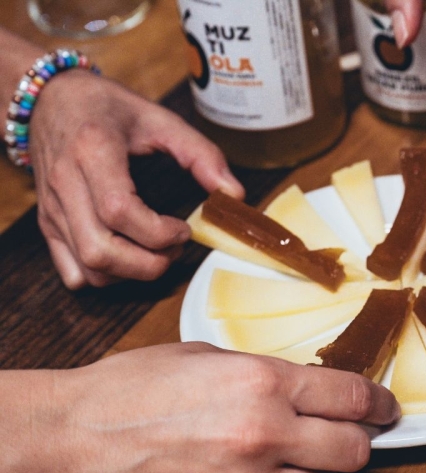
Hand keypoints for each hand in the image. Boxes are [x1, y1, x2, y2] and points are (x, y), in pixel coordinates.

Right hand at [17, 343, 398, 472]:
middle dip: (359, 445)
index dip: (381, 405)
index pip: (355, 397)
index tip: (387, 411)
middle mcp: (265, 435)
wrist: (72, 439)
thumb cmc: (130, 389)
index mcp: (264, 383)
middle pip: (354, 451)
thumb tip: (306, 389)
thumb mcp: (204, 355)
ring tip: (306, 468)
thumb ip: (264, 374)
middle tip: (349, 440)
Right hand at [30, 70, 243, 289]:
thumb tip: (235, 194)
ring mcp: (52, 209)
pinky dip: (106, 277)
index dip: (159, 233)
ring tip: (155, 250)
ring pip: (89, 268)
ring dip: (131, 273)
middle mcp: (64, 183)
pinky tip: (127, 256)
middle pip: (100, 251)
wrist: (49, 100)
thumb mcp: (160, 119)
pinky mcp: (46, 225)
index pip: (119, 211)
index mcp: (92, 150)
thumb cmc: (106, 108)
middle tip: (173, 246)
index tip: (183, 228)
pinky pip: (74, 272)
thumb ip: (202, 155)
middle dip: (149, 263)